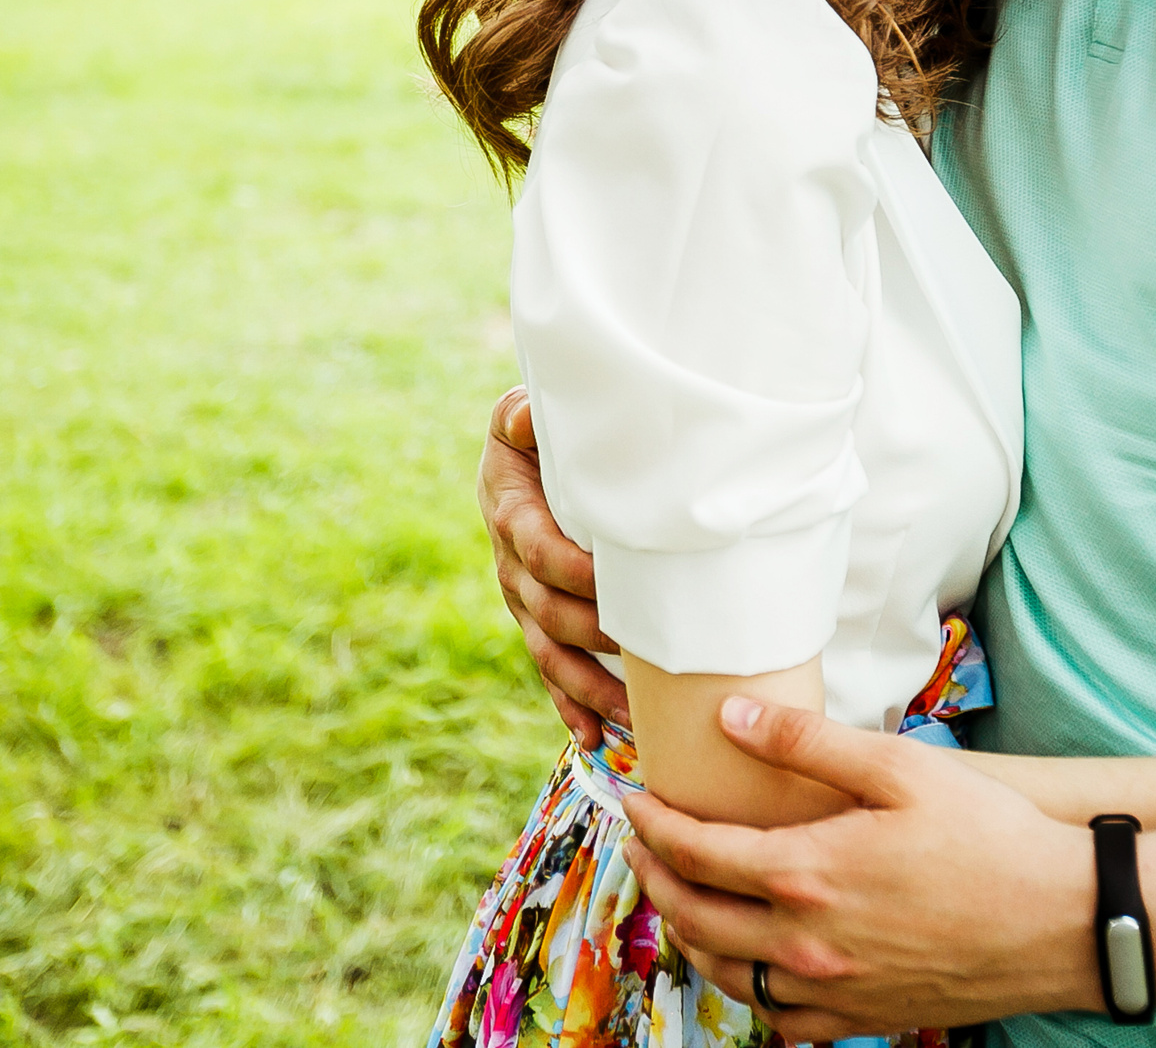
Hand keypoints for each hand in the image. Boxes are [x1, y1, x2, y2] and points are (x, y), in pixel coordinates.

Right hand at [478, 386, 628, 742]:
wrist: (523, 461)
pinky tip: (596, 739)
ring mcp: (525, 603)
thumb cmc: (537, 438)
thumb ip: (522, 416)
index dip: (573, 571)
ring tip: (629, 714)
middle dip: (594, 635)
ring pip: (551, 654)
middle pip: (548, 612)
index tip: (613, 582)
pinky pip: (550, 673)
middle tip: (644, 652)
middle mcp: (512, 567)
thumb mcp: (522, 417)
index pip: (539, 551)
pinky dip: (570, 709)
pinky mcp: (540, 625)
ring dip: (588, 687)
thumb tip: (527, 416)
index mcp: (512, 514)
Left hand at [623, 695, 1094, 1039]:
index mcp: (807, 875)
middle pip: (696, 917)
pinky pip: (782, 1021)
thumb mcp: (899, 767)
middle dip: (657, 878)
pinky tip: (750, 965)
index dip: (655, 825)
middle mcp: (807, 943)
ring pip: (729, 976)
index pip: (696, 853)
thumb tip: (731, 716)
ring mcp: (834, 990)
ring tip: (684, 899)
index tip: (636, 799)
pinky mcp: (866, 1017)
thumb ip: (806, 742)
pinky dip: (749, 992)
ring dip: (692, 936)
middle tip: (645, 846)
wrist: (1066, 923)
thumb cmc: (991, 837)